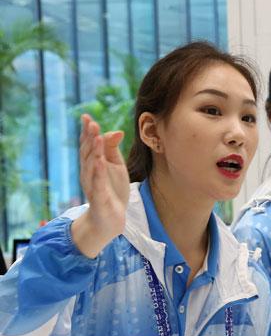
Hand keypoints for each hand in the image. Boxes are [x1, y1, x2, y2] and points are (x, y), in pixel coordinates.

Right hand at [70, 114, 130, 257]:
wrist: (111, 217)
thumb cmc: (112, 190)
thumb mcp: (116, 166)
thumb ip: (113, 149)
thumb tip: (118, 131)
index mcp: (93, 162)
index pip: (88, 144)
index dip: (87, 131)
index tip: (87, 117)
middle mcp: (89, 171)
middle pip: (87, 152)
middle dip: (89, 137)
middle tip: (92, 123)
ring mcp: (92, 183)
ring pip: (91, 165)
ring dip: (93, 151)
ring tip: (96, 137)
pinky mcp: (99, 196)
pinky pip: (97, 183)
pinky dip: (98, 172)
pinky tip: (99, 162)